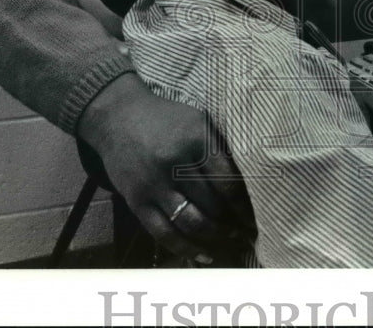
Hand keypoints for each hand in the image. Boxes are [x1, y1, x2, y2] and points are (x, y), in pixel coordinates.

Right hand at [77, 73, 254, 261]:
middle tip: (245, 232)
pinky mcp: (137, 201)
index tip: (254, 215)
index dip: (244, 205)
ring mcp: (154, 184)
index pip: (228, 181)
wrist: (118, 117)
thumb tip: (249, 184)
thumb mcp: (199, 121)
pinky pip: (163, 233)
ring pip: (191, 223)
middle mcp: (175, 163)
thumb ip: (219, 149)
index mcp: (196, 139)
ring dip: (215, 237)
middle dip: (233, 223)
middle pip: (213, 205)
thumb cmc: (167, 119)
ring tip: (229, 240)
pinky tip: (204, 255)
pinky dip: (186, 249)